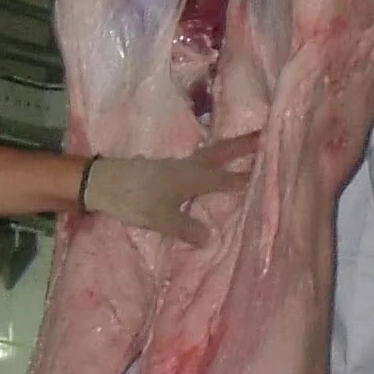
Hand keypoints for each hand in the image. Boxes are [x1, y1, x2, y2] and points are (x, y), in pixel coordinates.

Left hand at [84, 133, 257, 242]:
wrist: (99, 182)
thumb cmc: (133, 199)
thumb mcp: (161, 219)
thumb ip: (187, 228)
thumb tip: (210, 238)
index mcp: (192, 177)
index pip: (227, 178)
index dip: (249, 177)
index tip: (273, 168)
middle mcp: (188, 167)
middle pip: (221, 152)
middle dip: (243, 146)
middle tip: (264, 135)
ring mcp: (176, 165)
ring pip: (209, 155)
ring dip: (228, 151)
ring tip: (246, 151)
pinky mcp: (165, 169)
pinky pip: (196, 163)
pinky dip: (211, 162)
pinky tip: (212, 169)